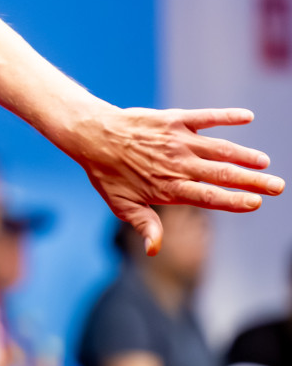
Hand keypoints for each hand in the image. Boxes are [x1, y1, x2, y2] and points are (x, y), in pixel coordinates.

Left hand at [61, 106, 282, 253]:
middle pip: (221, 174)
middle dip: (252, 181)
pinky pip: (204, 117)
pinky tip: (247, 116)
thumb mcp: (121, 204)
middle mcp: (177, 163)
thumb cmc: (108, 174)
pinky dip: (226, 116)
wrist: (91, 136)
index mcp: (168, 187)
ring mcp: (176, 140)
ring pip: (218, 148)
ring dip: (244, 154)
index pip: (207, 197)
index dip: (232, 200)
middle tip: (277, 186)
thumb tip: (154, 249)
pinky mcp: (173, 119)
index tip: (255, 203)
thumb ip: (144, 224)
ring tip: (265, 162)